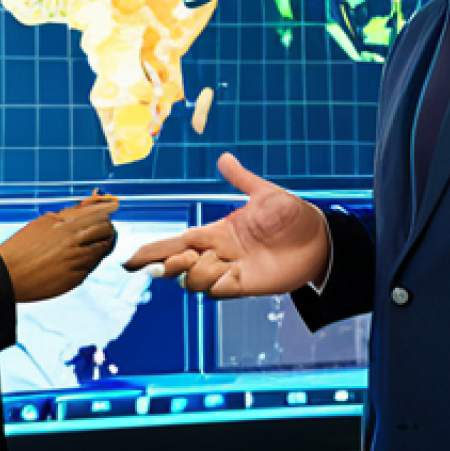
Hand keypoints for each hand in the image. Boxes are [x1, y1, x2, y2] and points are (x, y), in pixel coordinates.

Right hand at [0, 196, 118, 302]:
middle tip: (107, 231)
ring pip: (102, 249)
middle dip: (109, 229)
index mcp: (65, 223)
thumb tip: (87, 206)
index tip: (109, 211)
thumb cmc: (22, 247)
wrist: (6, 275)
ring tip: (98, 244)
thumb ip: (67, 215)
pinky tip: (83, 259)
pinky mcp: (74, 278)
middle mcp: (73, 240)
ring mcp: (75, 260)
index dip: (106, 212)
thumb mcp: (42, 223)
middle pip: (106, 229)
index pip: (99, 213)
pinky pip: (92, 267)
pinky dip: (92, 261)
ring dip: (104, 245)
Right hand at [123, 154, 328, 297]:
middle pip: (178, 265)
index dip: (153, 251)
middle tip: (180, 257)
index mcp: (217, 231)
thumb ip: (241, 179)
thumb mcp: (264, 193)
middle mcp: (219, 253)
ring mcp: (232, 271)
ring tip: (220, 260)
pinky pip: (221, 291)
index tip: (130, 260)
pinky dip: (217, 283)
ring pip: (195, 281)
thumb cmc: (292, 215)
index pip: (176, 241)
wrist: (319, 238)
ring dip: (198, 272)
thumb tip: (223, 158)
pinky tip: (229, 272)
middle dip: (168, 263)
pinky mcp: (248, 285)